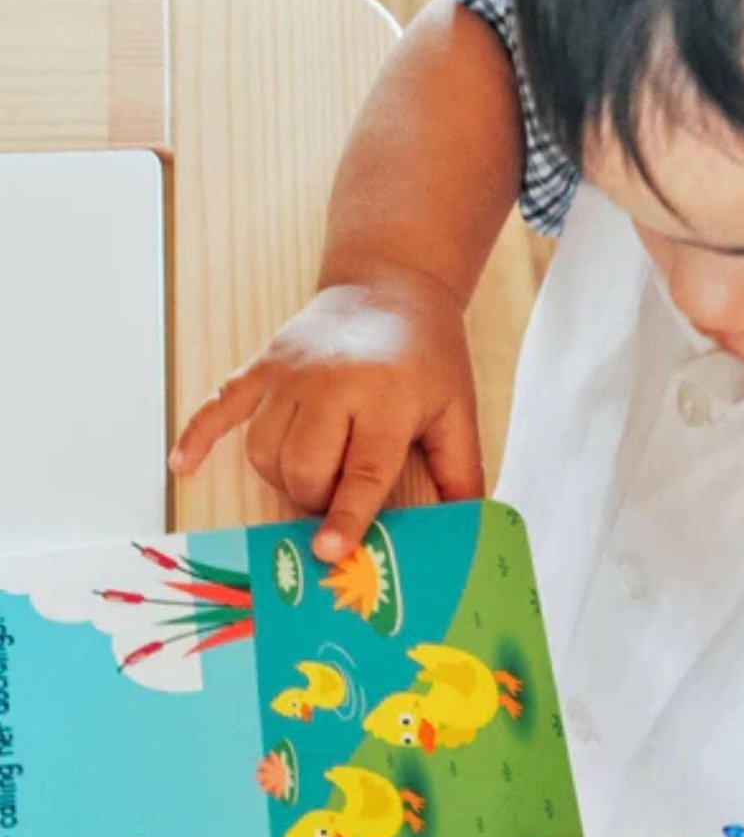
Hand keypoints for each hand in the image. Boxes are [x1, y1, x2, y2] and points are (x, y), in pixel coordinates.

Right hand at [169, 276, 481, 560]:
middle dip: (317, 500)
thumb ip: (462, 470)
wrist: (391, 286)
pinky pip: (221, 405)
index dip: (346, 516)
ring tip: (313, 475)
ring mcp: (290, 374)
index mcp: (385, 400)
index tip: (328, 551)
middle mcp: (331, 386)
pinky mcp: (263, 364)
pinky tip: (183, 464)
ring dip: (284, 479)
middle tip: (338, 499)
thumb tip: (468, 526)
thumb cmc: (430, 356)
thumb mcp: (458, 410)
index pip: (362, 471)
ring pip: (265, 452)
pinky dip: (199, 435)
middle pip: (304, 469)